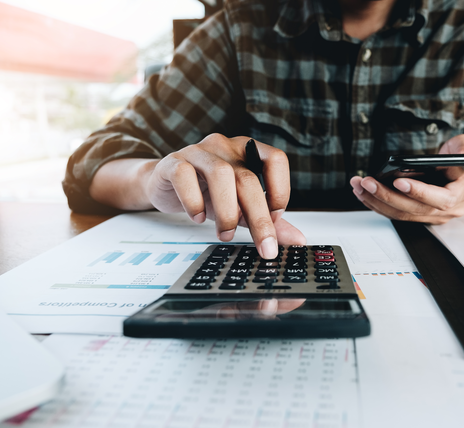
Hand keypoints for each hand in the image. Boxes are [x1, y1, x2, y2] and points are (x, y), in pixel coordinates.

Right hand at [145, 134, 305, 257]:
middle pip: (248, 178)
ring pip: (221, 174)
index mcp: (248, 151)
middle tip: (263, 245)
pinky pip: (185, 176)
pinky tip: (198, 217)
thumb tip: (297, 240)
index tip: (275, 218)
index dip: (280, 189)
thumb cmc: (207, 191)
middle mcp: (226, 146)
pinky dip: (193, 201)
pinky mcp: (173, 162)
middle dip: (258, 217)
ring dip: (227, 211)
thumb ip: (268, 221)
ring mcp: (199, 152)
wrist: (166, 185)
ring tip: (225, 233)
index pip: (276, 160)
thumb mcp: (242, 206)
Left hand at [349, 134, 463, 223]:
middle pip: (413, 208)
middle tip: (367, 182)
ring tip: (359, 186)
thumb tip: (463, 153)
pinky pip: (397, 213)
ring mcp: (432, 215)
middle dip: (387, 196)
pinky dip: (378, 205)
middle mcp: (446, 210)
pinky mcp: (419, 215)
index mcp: (460, 194)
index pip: (440, 199)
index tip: (398, 181)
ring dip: (377, 201)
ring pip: (401, 213)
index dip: (419, 192)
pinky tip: (363, 193)